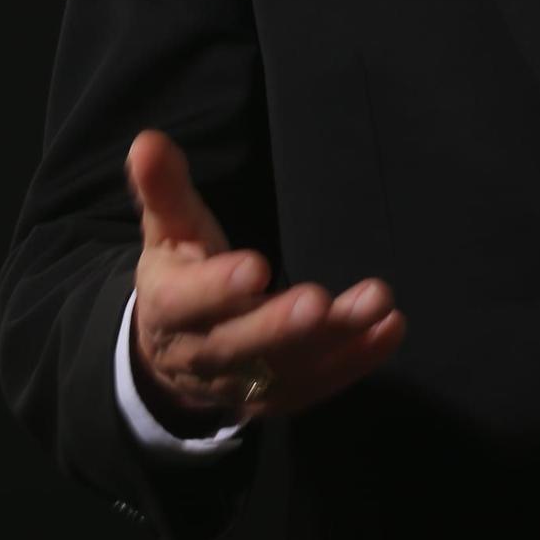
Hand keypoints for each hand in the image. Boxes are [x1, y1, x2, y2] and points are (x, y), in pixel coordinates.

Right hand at [126, 127, 406, 429]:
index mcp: (169, 306)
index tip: (257, 266)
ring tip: (378, 303)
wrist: (170, 356)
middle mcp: (202, 353)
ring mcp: (241, 384)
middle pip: (239, 346)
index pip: (187, 301)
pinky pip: (317, 386)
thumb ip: (164, 189)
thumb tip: (148, 141)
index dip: (218, 288)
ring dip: (336, 339)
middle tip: (319, 301)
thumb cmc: (179, 275)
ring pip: (287, 368)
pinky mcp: (276, 398)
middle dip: (280, 325)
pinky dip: (357, 361)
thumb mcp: (167, 231)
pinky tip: (391, 329)